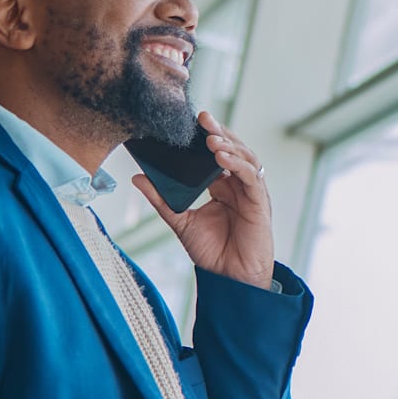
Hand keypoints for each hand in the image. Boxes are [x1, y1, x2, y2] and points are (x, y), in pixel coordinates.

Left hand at [130, 110, 276, 288]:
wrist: (230, 280)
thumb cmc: (213, 254)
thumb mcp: (180, 222)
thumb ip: (161, 200)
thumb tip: (137, 178)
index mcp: (221, 187)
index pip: (216, 154)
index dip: (206, 137)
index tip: (191, 122)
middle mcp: (237, 186)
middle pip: (232, 150)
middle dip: (218, 133)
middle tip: (202, 118)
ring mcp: (251, 193)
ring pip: (245, 158)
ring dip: (229, 145)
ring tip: (210, 138)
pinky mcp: (259, 203)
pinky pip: (251, 177)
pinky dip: (238, 164)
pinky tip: (222, 157)